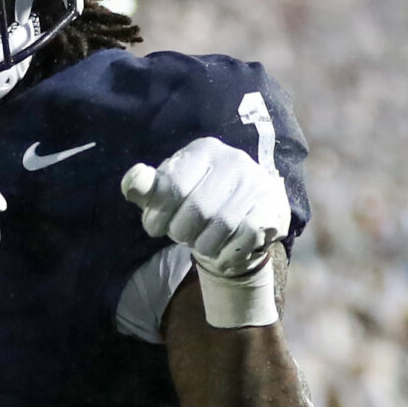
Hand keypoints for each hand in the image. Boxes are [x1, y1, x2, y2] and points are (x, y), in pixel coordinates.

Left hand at [121, 136, 291, 327]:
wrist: (243, 225)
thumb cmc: (194, 208)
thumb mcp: (165, 197)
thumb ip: (145, 189)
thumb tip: (135, 181)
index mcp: (203, 151)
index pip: (171, 188)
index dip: (156, 217)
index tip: (156, 227)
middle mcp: (234, 160)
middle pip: (195, 211)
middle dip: (181, 233)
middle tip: (185, 236)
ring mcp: (256, 183)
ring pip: (220, 227)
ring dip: (203, 246)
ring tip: (203, 242)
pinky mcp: (272, 209)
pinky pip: (243, 239)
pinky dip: (226, 255)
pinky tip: (223, 252)